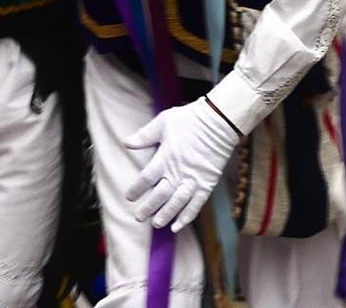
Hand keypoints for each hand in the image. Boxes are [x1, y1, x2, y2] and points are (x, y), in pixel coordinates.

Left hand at [122, 96, 240, 230]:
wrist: (219, 122)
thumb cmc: (189, 120)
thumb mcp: (162, 122)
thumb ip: (144, 136)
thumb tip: (126, 143)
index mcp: (165, 157)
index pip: (146, 178)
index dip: (137, 189)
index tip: (129, 197)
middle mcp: (179, 172)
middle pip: (160, 195)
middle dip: (148, 208)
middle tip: (139, 217)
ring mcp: (194, 179)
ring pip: (177, 203)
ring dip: (166, 215)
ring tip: (156, 224)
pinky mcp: (207, 183)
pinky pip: (196, 204)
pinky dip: (187, 216)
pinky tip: (178, 225)